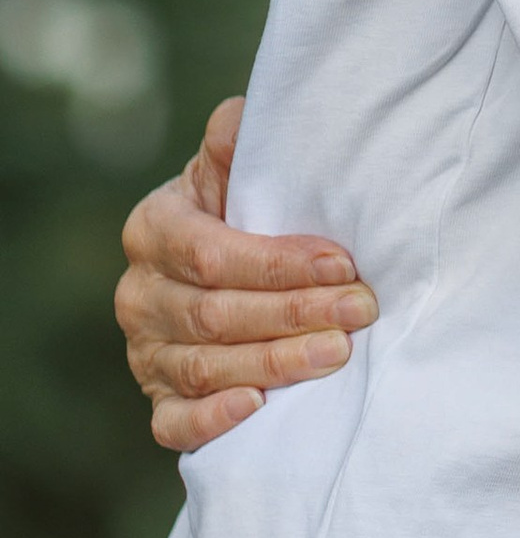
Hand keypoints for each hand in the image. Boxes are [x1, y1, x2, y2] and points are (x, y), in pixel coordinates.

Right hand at [116, 97, 378, 452]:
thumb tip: (241, 115)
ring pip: (205, 366)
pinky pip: (175, 422)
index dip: (279, 263)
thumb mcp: (235, 173)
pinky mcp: (160, 399)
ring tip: (339, 353)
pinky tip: (258, 409)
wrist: (222, 269)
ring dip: (277, 363)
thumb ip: (236, 146)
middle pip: (215, 314)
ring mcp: (146, 352)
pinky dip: (213, 419)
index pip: (212, 254)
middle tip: (362, 310)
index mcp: (154, 230)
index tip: (343, 264)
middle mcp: (140, 294)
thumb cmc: (242, 213)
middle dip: (295, 313)